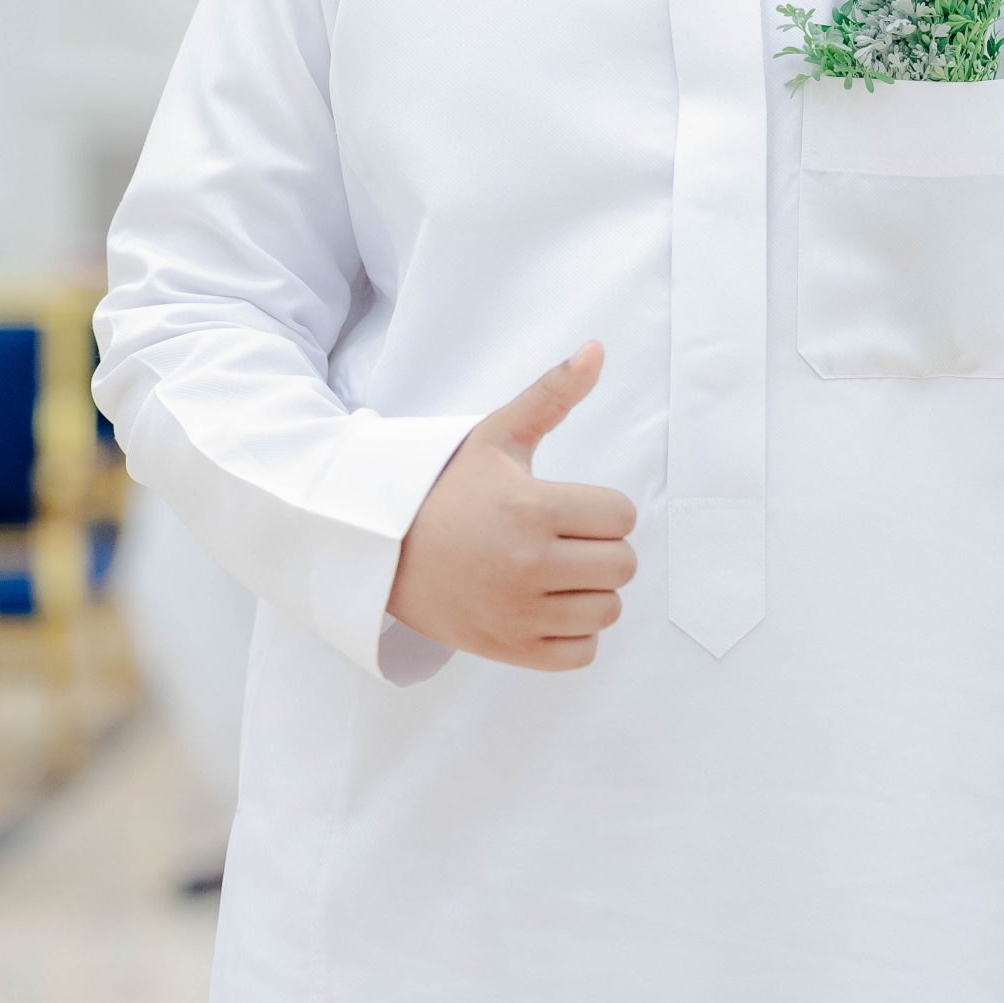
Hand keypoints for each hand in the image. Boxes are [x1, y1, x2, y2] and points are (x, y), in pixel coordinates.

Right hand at [387, 341, 637, 670]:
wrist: (381, 548)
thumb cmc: (446, 488)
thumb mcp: (497, 434)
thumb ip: (552, 394)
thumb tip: (598, 348)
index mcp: (533, 508)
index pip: (622, 516)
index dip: (603, 509)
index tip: (569, 508)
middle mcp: (529, 565)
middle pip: (622, 566)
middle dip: (600, 550)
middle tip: (563, 541)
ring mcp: (518, 613)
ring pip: (607, 611)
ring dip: (590, 592)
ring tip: (555, 574)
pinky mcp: (509, 649)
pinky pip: (582, 654)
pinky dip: (574, 635)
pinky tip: (546, 607)